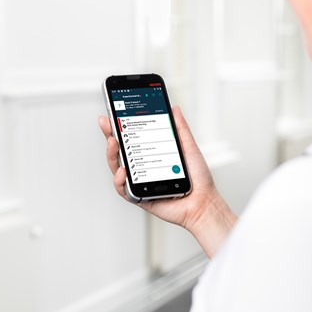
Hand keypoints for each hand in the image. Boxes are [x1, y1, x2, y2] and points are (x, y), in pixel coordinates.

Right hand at [98, 107, 236, 257]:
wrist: (204, 202)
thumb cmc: (198, 180)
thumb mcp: (189, 148)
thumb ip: (180, 129)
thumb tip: (174, 109)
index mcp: (151, 155)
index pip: (131, 137)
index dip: (120, 126)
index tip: (113, 112)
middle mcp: (142, 167)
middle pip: (120, 150)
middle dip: (110, 134)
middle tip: (106, 122)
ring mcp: (139, 182)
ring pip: (116, 168)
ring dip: (111, 154)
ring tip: (113, 143)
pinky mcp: (139, 197)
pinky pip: (123, 189)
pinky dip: (119, 180)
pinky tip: (123, 171)